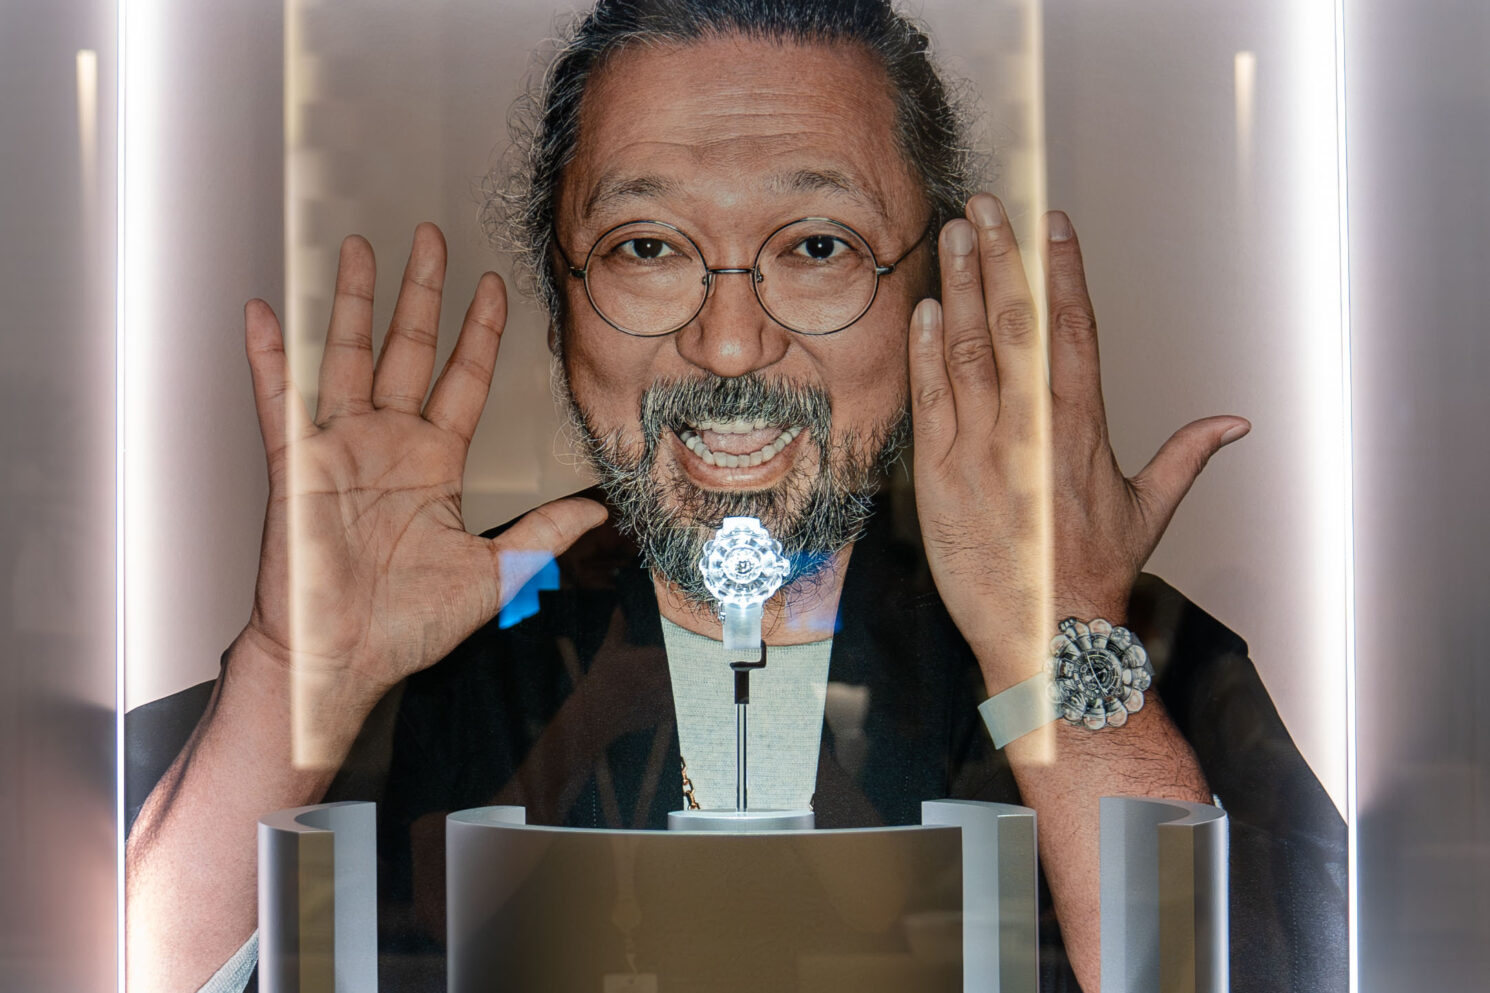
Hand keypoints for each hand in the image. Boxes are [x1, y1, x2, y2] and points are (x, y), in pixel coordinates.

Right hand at [241, 223, 606, 732]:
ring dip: (350, 303)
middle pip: (409, 349)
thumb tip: (599, 511)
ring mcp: (341, 450)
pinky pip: (279, 401)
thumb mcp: (495, 573)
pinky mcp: (297, 467)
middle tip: (430, 237)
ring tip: (357, 249)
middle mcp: (389, 445)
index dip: (478, 332)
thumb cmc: (406, 626)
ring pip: (347, 356)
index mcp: (435, 463)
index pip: (463, 379)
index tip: (492, 288)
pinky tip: (262, 312)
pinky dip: (268, 357)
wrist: (341, 660)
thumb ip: (543, 533)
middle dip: (421, 292)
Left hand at [908, 195, 1247, 686]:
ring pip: (967, 350)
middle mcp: (1031, 428)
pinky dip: (925, 350)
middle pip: (1014, 324)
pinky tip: (924, 307)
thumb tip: (1235, 424)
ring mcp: (980, 448)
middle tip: (986, 203)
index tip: (1052, 222)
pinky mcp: (939, 473)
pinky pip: (929, 398)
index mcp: (1082, 428)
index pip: (1073, 330)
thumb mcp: (1149, 511)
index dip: (1062, 271)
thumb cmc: (1094, 574)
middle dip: (1000, 257)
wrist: (1046, 636)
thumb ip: (1186, 456)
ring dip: (959, 287)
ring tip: (954, 235)